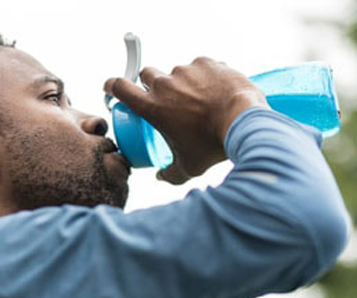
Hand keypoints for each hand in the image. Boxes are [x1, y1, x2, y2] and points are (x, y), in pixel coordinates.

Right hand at [103, 57, 267, 183]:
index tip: (112, 88)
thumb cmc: (212, 147)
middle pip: (147, 74)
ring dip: (183, 83)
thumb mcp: (189, 167)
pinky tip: (216, 91)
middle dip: (151, 84)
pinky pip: (200, 66)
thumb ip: (170, 174)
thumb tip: (161, 176)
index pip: (120, 87)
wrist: (243, 123)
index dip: (112, 86)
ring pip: (177, 72)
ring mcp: (187, 70)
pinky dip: (205, 76)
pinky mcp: (207, 62)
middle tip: (165, 99)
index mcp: (153, 106)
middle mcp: (165, 84)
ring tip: (201, 101)